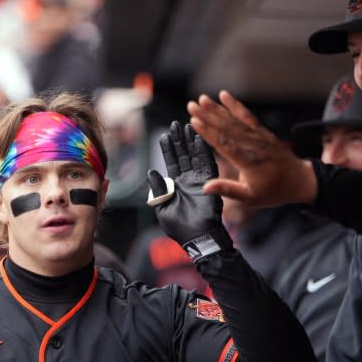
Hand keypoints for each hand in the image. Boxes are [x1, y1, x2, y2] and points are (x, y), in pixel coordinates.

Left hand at [149, 121, 232, 262]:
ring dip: (191, 141)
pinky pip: (207, 164)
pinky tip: (200, 139)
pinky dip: (203, 151)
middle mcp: (188, 180)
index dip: (168, 149)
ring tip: (188, 126)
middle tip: (176, 124)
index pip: (171, 162)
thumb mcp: (163, 208)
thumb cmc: (180, 228)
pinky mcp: (210, 182)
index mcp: (176, 185)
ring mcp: (199, 180)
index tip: (165, 135)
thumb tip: (151, 172)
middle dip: (179, 140)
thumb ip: (158, 190)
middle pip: (183, 155)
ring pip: (195, 156)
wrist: (198, 237)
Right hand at [188, 92, 316, 207]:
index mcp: (249, 162)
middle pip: (227, 128)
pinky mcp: (262, 131)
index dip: (209, 132)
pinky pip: (247, 116)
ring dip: (217, 108)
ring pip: (235, 120)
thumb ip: (228, 190)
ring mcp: (259, 136)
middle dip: (208, 115)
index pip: (225, 144)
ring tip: (201, 99)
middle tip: (191, 105)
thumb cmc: (273, 191)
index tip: (194, 122)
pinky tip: (224, 95)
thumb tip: (206, 187)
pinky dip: (235, 105)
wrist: (299, 180)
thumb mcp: (250, 197)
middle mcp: (253, 145)